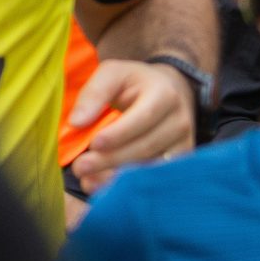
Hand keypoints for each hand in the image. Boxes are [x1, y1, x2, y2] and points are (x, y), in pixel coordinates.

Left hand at [69, 59, 197, 191]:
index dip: (120, 133)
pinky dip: (126, 185)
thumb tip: (77, 122)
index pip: (144, 118)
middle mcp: (179, 121)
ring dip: (115, 177)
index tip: (94, 143)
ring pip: (149, 167)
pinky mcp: (179, 161)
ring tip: (86, 179)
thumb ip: (93, 93)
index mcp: (164, 95)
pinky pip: (153, 177)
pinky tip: (102, 185)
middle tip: (79, 167)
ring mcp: (182, 144)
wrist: (169, 92)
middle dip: (110, 159)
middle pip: (145, 147)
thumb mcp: (113, 74)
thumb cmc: (134, 83)